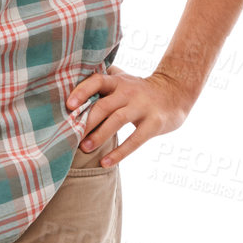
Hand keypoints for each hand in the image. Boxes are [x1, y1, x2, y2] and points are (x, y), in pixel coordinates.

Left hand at [64, 66, 194, 167]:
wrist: (175, 92)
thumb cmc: (139, 90)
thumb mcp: (122, 80)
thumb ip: (101, 81)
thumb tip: (67, 82)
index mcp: (118, 81)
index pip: (97, 81)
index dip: (82, 91)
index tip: (68, 106)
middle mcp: (129, 91)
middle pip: (104, 105)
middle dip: (86, 122)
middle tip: (70, 136)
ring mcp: (143, 106)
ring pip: (117, 120)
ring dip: (99, 135)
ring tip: (85, 148)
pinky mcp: (154, 123)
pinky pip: (135, 140)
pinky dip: (120, 153)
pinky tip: (105, 163)